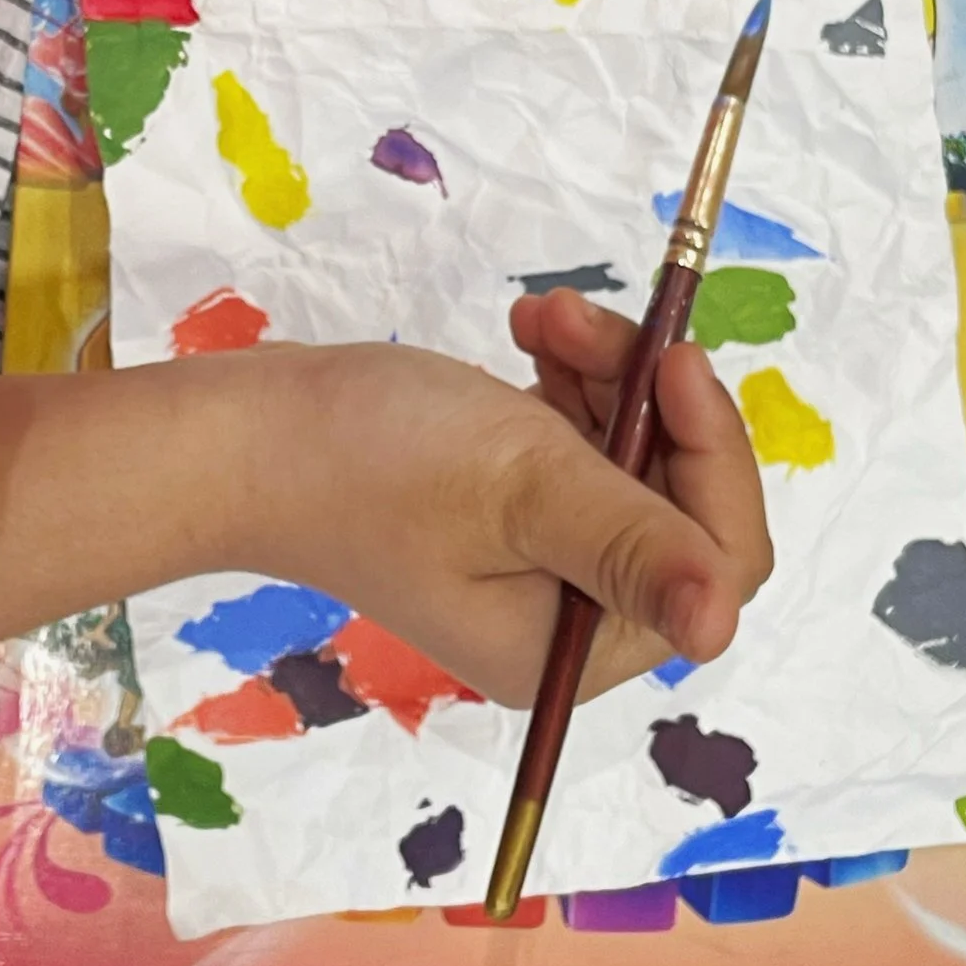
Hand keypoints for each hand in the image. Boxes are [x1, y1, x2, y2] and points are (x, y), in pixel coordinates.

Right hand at [227, 292, 771, 707]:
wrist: (242, 437)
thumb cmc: (368, 460)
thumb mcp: (517, 487)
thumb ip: (630, 544)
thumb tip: (723, 623)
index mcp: (566, 646)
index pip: (711, 563)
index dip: (713, 458)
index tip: (675, 362)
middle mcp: (560, 618)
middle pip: (676, 503)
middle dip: (648, 402)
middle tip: (584, 323)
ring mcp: (533, 561)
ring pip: (633, 456)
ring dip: (605, 374)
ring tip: (541, 318)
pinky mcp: (503, 509)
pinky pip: (580, 442)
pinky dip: (568, 381)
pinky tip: (524, 336)